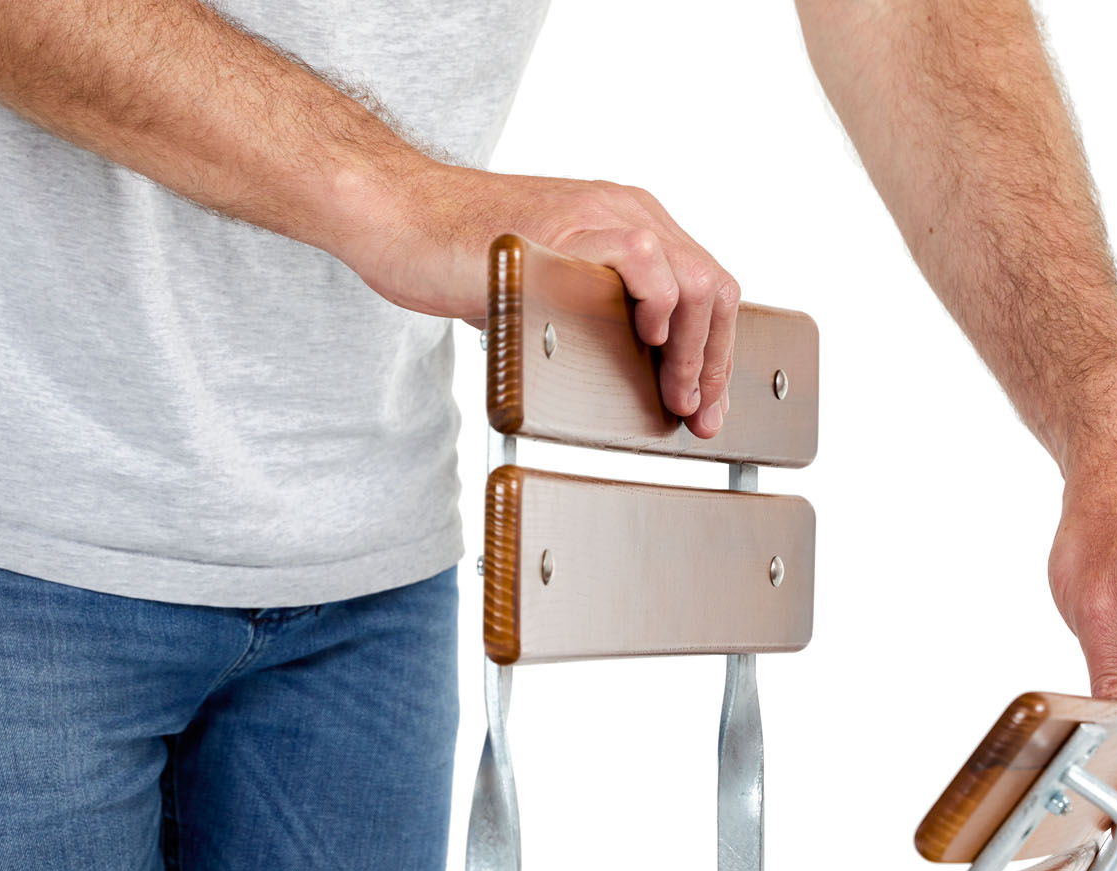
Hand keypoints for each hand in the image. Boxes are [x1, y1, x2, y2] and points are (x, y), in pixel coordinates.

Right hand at [338, 161, 739, 437]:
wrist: (399, 217)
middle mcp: (626, 211)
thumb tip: (636, 379)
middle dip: (713, 362)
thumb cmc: (459, 257)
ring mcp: (602, 214)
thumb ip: (595, 316)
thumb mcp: (549, 290)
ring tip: (670, 392)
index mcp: (628, 222)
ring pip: (693, 278)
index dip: (716, 355)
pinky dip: (658, 304)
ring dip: (691, 350)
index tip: (707, 408)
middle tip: (693, 413)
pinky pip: (644, 257)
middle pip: (714, 287)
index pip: (706, 288)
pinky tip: (642, 337)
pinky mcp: (571, 225)